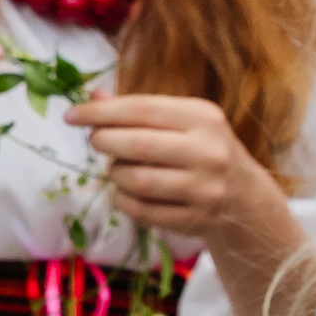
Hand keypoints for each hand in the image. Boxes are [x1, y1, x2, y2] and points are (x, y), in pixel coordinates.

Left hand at [70, 92, 315, 315]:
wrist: (244, 198)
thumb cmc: (202, 150)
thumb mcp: (181, 121)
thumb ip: (138, 110)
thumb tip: (92, 96)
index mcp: (203, 117)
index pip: (141, 109)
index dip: (100, 112)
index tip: (71, 115)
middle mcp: (208, 151)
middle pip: (137, 144)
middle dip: (104, 141)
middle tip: (96, 141)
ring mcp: (204, 188)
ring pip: (136, 180)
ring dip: (114, 174)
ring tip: (117, 168)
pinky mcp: (195, 219)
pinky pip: (140, 210)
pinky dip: (122, 199)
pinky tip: (126, 191)